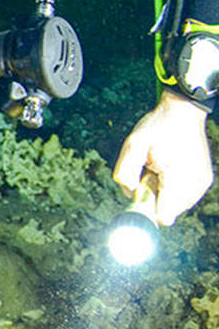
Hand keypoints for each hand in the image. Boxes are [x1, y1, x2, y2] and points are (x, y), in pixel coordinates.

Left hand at [113, 90, 212, 225]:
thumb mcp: (133, 144)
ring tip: (160, 168)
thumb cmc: (157, 128)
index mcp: (178, 177)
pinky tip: (169, 169)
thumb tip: (130, 193)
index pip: (164, 216)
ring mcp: (202, 184)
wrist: (182, 112)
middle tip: (150, 173)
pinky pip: (183, 197)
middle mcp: (194, 185)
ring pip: (176, 206)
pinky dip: (173, 189)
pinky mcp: (204, 181)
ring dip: (163, 194)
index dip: (147, 211)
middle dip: (154, 199)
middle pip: (168, 212)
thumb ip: (125, 171)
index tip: (139, 196)